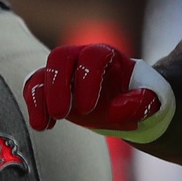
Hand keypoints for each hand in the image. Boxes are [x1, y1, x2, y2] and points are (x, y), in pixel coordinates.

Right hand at [24, 43, 163, 134]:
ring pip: (42, 72)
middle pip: (60, 56)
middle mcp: (81, 56)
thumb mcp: (148, 102)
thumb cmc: (135, 98)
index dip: (88, 80)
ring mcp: (64, 70)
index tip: (88, 108)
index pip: (93, 56)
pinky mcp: (50, 84)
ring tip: (46, 124)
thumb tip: (113, 109)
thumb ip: (139, 103)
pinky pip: (33, 87)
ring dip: (40, 98)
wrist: (123, 103)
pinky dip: (33, 105)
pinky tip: (43, 125)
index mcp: (107, 55)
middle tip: (62, 114)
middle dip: (58, 86)